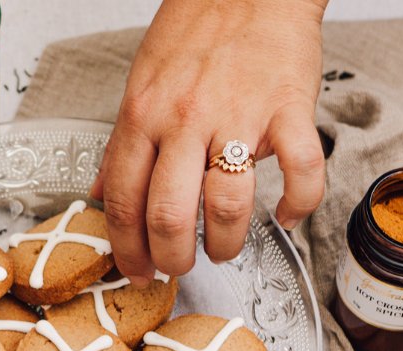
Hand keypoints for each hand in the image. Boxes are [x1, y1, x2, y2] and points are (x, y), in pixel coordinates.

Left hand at [92, 0, 327, 281]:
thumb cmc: (196, 30)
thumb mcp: (140, 83)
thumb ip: (122, 143)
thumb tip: (102, 191)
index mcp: (144, 115)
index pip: (125, 200)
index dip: (128, 248)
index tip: (137, 270)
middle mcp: (185, 119)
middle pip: (170, 215)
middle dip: (172, 259)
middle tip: (179, 268)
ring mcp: (239, 115)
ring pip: (228, 206)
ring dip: (226, 243)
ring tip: (224, 248)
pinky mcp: (289, 109)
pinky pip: (300, 172)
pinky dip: (298, 206)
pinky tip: (287, 216)